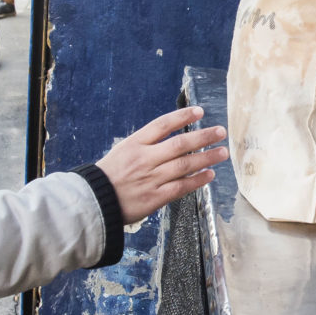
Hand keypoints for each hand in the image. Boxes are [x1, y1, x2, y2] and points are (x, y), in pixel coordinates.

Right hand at [96, 106, 228, 221]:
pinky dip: (197, 180)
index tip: (199, 112)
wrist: (94, 203)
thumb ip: (146, 144)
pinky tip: (209, 174)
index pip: (162, 125)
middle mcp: (144, 159)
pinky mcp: (155, 197)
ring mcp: (151, 178)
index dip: (182, 116)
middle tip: (220, 132)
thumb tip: (173, 139)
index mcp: (134, 144)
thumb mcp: (122, 151)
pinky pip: (181, 187)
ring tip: (222, 152)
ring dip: (206, 157)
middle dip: (203, 136)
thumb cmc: (108, 176)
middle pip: (180, 144)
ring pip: (184, 165)